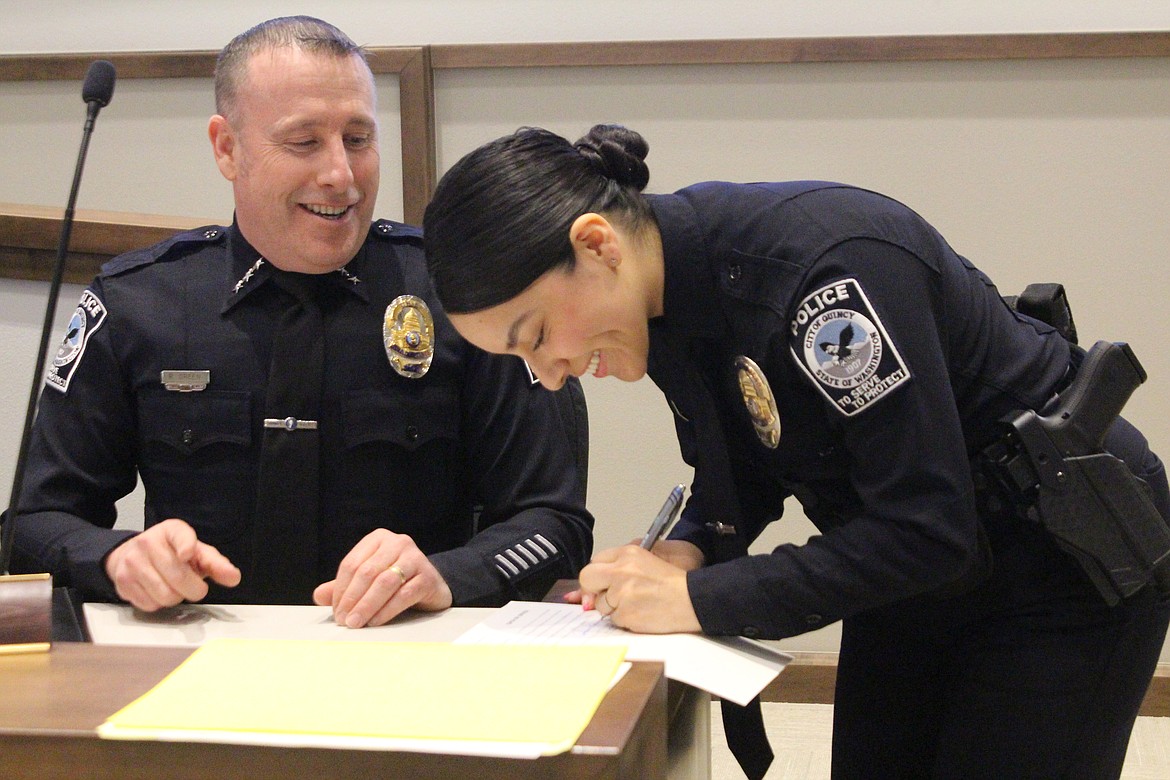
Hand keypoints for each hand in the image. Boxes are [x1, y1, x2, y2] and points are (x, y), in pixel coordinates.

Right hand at [104, 518, 240, 610]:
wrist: (132, 554)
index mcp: (172, 530)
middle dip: (194, 589)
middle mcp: (148, 542)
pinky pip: (150, 604)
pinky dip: (158, 604)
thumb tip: (233, 577)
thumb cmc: (172, 553)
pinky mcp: (122, 582)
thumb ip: (216, 564)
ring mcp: (132, 562)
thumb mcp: (196, 552)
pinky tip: (157, 591)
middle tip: (194, 586)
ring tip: (173, 587)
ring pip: (165, 595)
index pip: (181, 536)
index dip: (186, 546)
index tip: (187, 554)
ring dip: (176, 598)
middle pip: (179, 577)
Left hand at [313, 529, 451, 627]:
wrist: (432, 585)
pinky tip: (376, 621)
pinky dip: (387, 610)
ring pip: (385, 582)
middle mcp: (398, 543)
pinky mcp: (428, 576)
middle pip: (367, 572)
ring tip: (356, 623)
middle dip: (352, 599)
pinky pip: (404, 594)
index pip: (352, 564)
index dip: (340, 589)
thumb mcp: (368, 580)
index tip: (335, 611)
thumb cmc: (396, 582)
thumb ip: (344, 586)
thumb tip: (318, 596)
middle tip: (344, 620)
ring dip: (367, 606)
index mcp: (378, 539)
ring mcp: (416, 558)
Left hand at [578, 545, 700, 633]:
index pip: (595, 562)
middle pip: (587, 578)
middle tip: (604, 596)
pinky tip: (642, 613)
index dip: (596, 576)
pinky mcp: (625, 613)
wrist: (692, 599)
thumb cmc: (673, 582)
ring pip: (601, 604)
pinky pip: (614, 620)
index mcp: (627, 554)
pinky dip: (625, 619)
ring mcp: (621, 593)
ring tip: (637, 603)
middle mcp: (621, 571)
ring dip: (613, 608)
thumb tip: (594, 582)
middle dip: (591, 590)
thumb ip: (619, 566)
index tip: (599, 584)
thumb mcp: (647, 560)